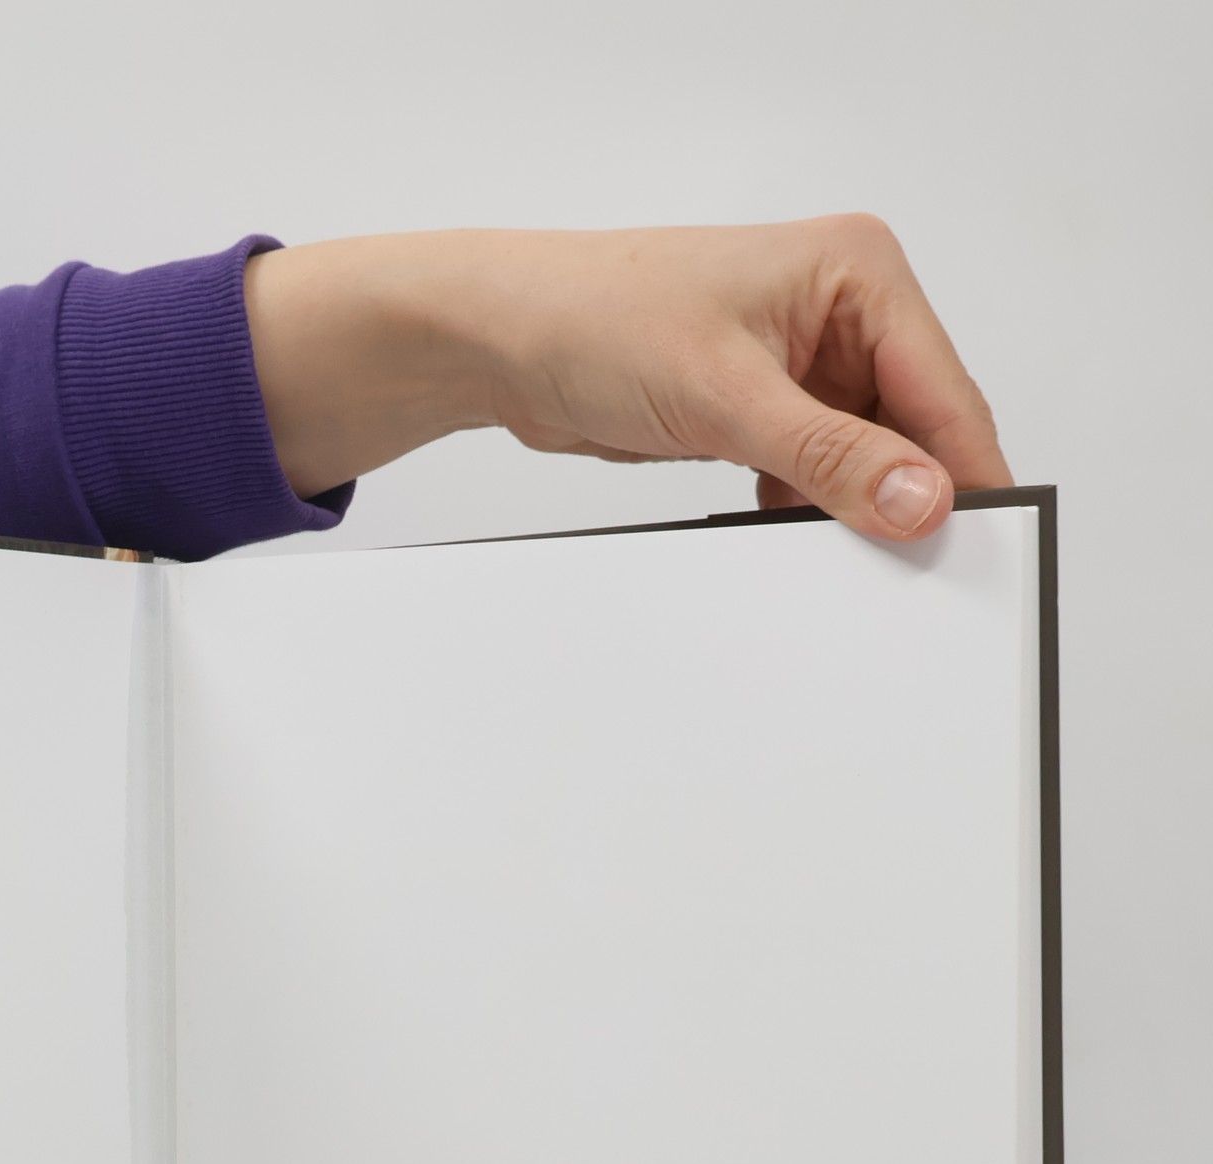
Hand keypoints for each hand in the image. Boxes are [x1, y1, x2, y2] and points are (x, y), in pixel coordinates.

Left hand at [245, 215, 1010, 538]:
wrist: (502, 342)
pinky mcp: (758, 409)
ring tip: (842, 567)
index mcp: (858, 272)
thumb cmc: (596, 320)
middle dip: (905, 497)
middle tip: (910, 577)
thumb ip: (828, 454)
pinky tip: (790, 547)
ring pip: (861, 459)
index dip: (964, 473)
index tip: (976, 549)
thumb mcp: (723, 395)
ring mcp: (800, 364)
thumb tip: (921, 498)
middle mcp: (841, 312)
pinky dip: (804, 512)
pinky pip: (810, 474)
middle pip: (912, 428)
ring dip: (849, 510)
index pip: (942, 390)